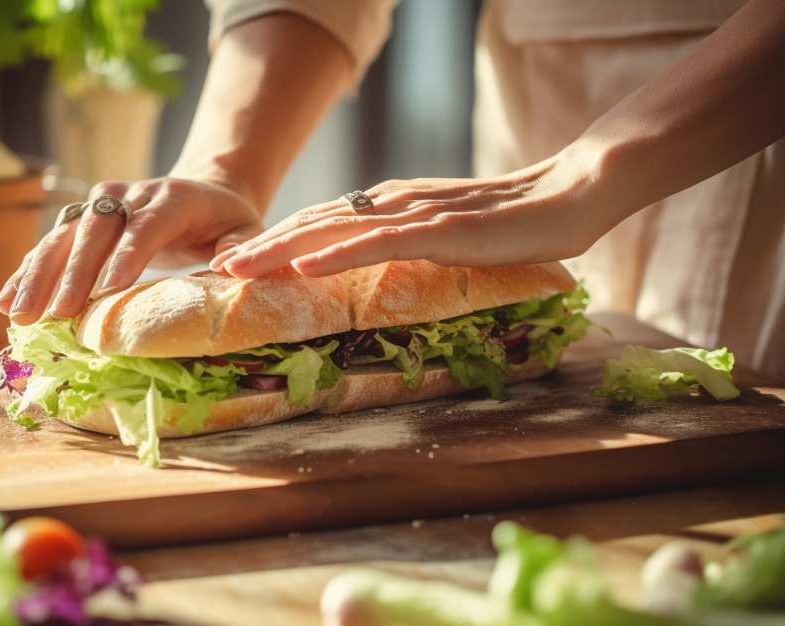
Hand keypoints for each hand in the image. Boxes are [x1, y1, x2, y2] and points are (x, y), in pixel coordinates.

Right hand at [0, 177, 261, 324]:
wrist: (203, 189)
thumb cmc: (227, 222)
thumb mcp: (248, 230)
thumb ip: (242, 248)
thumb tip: (226, 268)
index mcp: (173, 197)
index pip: (145, 225)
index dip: (125, 256)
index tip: (106, 291)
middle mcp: (130, 194)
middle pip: (96, 230)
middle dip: (75, 273)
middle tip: (60, 313)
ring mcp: (101, 202)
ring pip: (65, 236)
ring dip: (39, 276)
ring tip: (20, 315)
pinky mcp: (82, 216)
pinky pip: (51, 244)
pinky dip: (27, 273)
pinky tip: (5, 302)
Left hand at [211, 144, 616, 278]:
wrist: (570, 194)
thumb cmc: (513, 223)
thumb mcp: (447, 236)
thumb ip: (409, 246)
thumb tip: (375, 273)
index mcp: (390, 205)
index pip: (320, 224)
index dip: (274, 244)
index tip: (236, 267)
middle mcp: (392, 202)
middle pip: (312, 223)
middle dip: (260, 247)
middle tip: (214, 270)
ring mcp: (415, 212)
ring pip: (332, 230)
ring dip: (280, 250)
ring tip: (237, 269)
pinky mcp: (442, 227)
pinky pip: (379, 242)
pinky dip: (337, 253)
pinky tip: (304, 265)